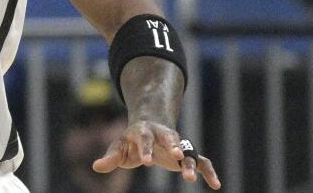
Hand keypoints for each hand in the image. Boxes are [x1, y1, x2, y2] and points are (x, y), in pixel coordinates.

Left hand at [92, 120, 220, 189]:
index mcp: (144, 132)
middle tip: (177, 155)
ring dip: (190, 163)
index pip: (145, 139)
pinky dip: (209, 171)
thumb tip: (96, 166)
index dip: (145, 150)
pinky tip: (216, 185)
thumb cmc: (132, 141)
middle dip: (173, 146)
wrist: (149, 127)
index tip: (146, 162)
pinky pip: (202, 161)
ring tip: (190, 178)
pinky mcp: (187, 154)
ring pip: (187, 151)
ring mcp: (178, 145)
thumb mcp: (119, 147)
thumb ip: (111, 157)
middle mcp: (164, 136)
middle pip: (170, 138)